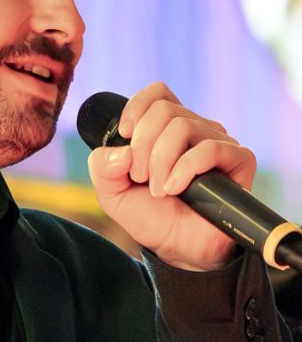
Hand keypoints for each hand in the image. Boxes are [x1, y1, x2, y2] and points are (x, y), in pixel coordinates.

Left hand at [87, 81, 256, 269]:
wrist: (177, 249)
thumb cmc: (150, 217)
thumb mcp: (111, 192)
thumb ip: (102, 166)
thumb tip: (123, 150)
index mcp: (167, 129)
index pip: (159, 93)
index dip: (138, 107)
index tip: (126, 136)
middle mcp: (196, 129)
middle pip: (165, 110)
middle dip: (143, 146)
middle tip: (140, 177)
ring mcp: (218, 143)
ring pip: (184, 126)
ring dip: (161, 161)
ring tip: (158, 190)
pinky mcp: (239, 160)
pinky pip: (210, 147)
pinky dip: (185, 168)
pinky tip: (175, 189)